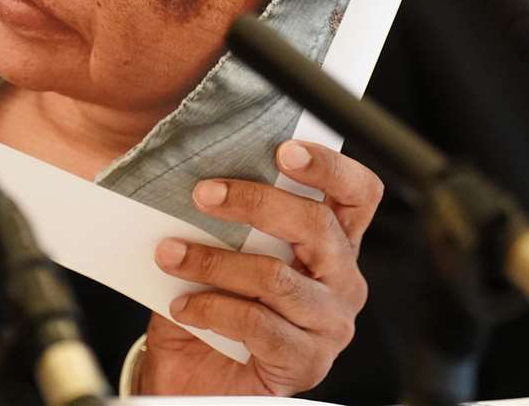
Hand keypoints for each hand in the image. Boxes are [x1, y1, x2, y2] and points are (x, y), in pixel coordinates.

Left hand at [138, 140, 382, 396]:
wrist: (199, 377)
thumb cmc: (216, 304)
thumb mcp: (226, 250)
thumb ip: (231, 217)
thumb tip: (204, 178)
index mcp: (334, 243)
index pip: (357, 195)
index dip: (329, 167)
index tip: (283, 150)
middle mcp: (342, 281)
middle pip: (317, 226)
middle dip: (255, 202)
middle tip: (203, 194)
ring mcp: (329, 325)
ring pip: (276, 277)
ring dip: (214, 262)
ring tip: (171, 254)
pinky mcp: (305, 362)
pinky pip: (257, 324)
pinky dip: (212, 309)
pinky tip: (183, 306)